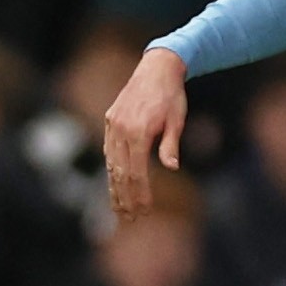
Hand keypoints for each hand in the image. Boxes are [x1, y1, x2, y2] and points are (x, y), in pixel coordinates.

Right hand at [102, 48, 188, 219]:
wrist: (157, 67)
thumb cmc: (172, 95)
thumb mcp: (177, 120)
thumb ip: (171, 145)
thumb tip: (171, 168)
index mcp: (138, 131)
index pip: (137, 171)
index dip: (140, 193)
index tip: (145, 210)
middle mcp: (121, 129)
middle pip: (120, 172)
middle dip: (125, 198)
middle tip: (129, 219)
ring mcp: (113, 124)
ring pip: (111, 163)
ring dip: (114, 187)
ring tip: (118, 208)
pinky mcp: (110, 120)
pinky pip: (109, 150)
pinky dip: (111, 168)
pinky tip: (114, 183)